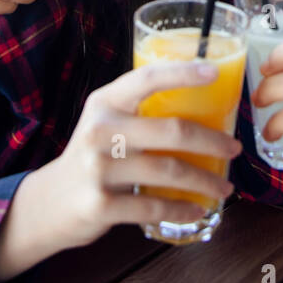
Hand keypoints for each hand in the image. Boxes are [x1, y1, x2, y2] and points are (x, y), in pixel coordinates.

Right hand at [44, 61, 242, 245]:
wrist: (48, 203)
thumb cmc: (93, 158)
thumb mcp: (106, 124)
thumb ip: (140, 113)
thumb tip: (204, 108)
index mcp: (105, 103)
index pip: (147, 78)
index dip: (183, 73)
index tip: (215, 73)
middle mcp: (100, 131)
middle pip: (171, 130)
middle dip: (212, 140)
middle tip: (235, 149)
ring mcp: (98, 168)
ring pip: (169, 170)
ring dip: (205, 180)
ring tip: (224, 186)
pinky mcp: (100, 204)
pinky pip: (154, 205)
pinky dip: (182, 209)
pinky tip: (197, 209)